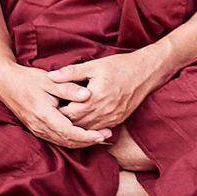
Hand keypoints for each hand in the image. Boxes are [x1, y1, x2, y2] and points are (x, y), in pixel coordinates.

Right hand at [0, 62, 111, 147]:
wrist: (6, 83)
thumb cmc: (28, 79)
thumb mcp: (50, 80)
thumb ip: (69, 88)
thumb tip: (88, 95)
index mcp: (44, 115)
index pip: (70, 132)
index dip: (87, 136)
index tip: (102, 134)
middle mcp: (40, 127)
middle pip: (68, 141)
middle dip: (88, 141)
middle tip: (107, 136)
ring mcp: (37, 129)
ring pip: (62, 142)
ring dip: (80, 142)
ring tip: (99, 137)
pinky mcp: (36, 129)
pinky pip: (56, 139)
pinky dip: (71, 139)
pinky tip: (82, 135)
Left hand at [49, 50, 164, 131]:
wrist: (146, 73)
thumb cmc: (120, 66)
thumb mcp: (94, 66)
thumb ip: (71, 73)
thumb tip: (50, 77)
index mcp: (95, 97)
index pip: (68, 113)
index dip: (57, 111)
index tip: (51, 105)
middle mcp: (104, 112)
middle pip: (76, 124)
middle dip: (65, 121)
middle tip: (55, 114)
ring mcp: (112, 119)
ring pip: (87, 130)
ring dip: (77, 126)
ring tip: (66, 119)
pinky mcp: (118, 121)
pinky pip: (99, 130)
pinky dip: (89, 128)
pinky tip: (83, 122)